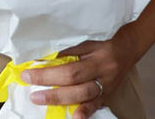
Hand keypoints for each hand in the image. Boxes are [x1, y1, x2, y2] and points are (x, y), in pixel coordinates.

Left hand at [22, 27, 139, 118]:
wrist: (126, 51)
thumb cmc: (102, 45)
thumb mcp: (85, 43)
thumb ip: (66, 52)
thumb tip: (43, 60)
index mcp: (97, 60)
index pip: (69, 69)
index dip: (48, 74)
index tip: (27, 75)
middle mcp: (103, 76)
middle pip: (75, 85)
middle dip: (52, 90)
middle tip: (32, 94)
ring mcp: (106, 88)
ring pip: (84, 97)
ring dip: (61, 101)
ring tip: (42, 101)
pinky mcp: (108, 96)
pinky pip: (96, 106)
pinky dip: (85, 112)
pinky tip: (75, 116)